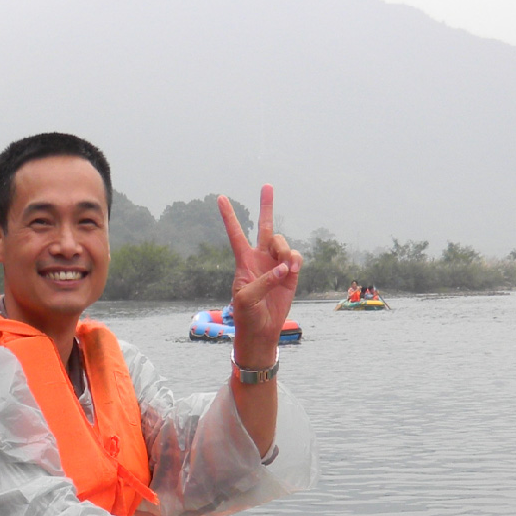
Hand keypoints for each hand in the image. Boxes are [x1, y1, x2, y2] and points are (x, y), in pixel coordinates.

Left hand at [219, 186, 301, 365]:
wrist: (263, 330)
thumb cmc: (247, 316)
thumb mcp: (247, 300)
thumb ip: (263, 282)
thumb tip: (282, 268)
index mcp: (243, 261)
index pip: (235, 234)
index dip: (229, 216)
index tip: (220, 197)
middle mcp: (259, 258)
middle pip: (264, 226)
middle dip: (266, 206)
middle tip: (266, 185)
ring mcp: (276, 263)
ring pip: (282, 242)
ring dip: (284, 250)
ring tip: (284, 268)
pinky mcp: (290, 272)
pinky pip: (295, 256)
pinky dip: (295, 260)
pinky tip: (291, 270)